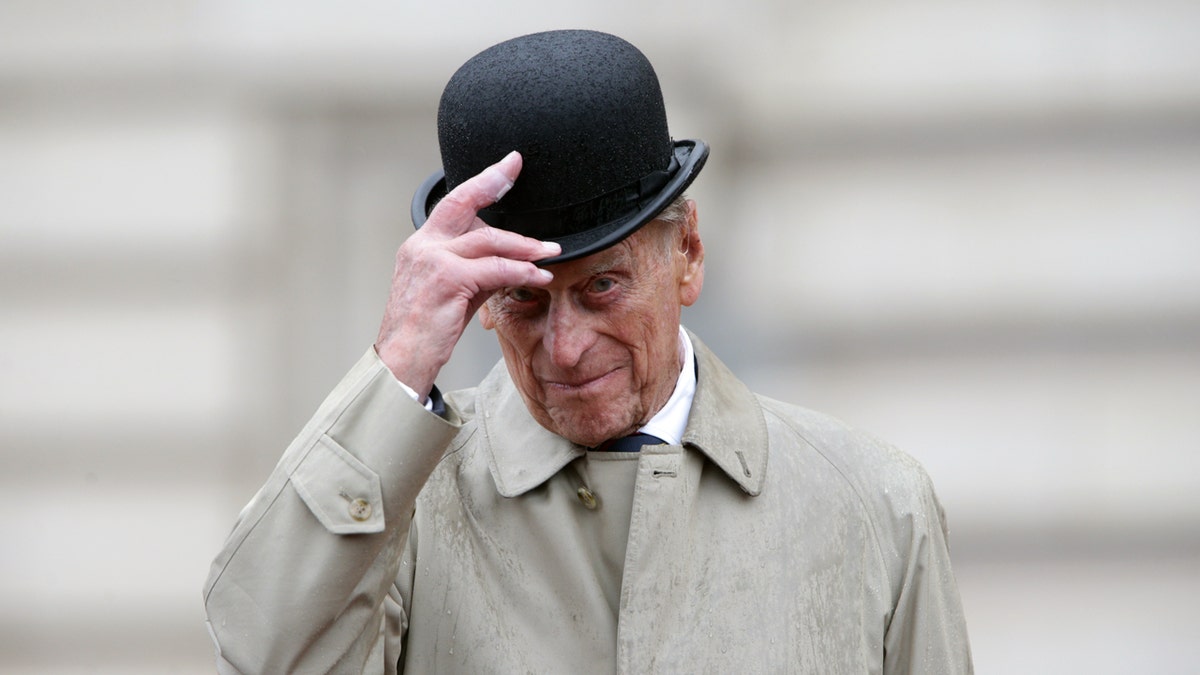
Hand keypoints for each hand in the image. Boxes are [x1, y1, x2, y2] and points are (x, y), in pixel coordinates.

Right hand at [374, 151, 558, 398]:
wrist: (401, 361)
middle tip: (518, 170)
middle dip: (493, 182)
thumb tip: (511, 261)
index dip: (481, 182)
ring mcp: (433, 260)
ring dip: (524, 246)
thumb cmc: (425, 332)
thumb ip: (477, 270)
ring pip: (489, 240)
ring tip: (549, 252)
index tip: (507, 165)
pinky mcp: (448, 279)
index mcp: (421, 245)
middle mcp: (423, 246)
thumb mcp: (453, 293)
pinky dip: (521, 271)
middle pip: (464, 203)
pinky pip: (495, 268)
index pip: (452, 203)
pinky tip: (538, 276)